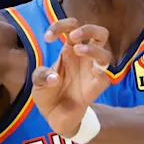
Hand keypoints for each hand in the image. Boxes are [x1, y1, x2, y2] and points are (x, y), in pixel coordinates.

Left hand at [31, 18, 111, 137]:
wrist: (54, 117)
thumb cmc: (48, 94)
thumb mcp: (38, 83)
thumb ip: (42, 76)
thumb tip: (55, 78)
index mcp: (69, 51)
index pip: (73, 27)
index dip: (61, 26)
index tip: (48, 38)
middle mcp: (83, 58)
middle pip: (99, 33)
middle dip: (88, 29)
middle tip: (73, 36)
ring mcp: (91, 72)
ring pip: (106, 54)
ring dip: (93, 49)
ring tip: (78, 51)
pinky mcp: (96, 88)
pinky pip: (106, 77)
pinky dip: (101, 72)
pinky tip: (92, 72)